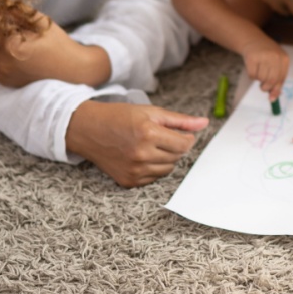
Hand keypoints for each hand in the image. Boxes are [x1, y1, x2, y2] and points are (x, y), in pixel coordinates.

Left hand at [0, 13, 110, 88]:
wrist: (71, 69)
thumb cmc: (57, 43)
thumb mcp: (39, 20)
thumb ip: (16, 10)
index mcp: (9, 45)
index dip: (3, 14)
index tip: (14, 14)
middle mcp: (1, 62)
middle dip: (2, 29)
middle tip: (22, 30)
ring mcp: (2, 73)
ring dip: (3, 42)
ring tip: (25, 44)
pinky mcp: (4, 80)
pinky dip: (6, 55)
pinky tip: (23, 55)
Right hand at [64, 100, 208, 187]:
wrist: (88, 129)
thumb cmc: (119, 117)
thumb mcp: (150, 112)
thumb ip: (179, 120)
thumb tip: (204, 123)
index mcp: (148, 133)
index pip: (185, 144)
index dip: (186, 137)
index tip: (178, 132)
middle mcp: (141, 154)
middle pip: (177, 156)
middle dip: (174, 146)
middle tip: (160, 136)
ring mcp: (134, 170)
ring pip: (168, 169)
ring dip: (165, 158)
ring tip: (150, 145)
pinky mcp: (128, 181)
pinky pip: (154, 178)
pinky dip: (153, 168)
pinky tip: (140, 156)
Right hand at [242, 38, 289, 99]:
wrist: (253, 40)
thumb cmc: (266, 56)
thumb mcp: (276, 65)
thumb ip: (276, 81)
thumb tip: (273, 99)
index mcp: (284, 59)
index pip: (282, 79)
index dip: (276, 89)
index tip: (272, 97)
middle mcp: (275, 56)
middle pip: (272, 80)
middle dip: (266, 87)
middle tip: (263, 86)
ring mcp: (263, 56)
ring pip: (261, 78)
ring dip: (258, 79)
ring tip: (258, 70)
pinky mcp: (252, 57)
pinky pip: (252, 75)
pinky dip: (252, 75)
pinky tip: (253, 66)